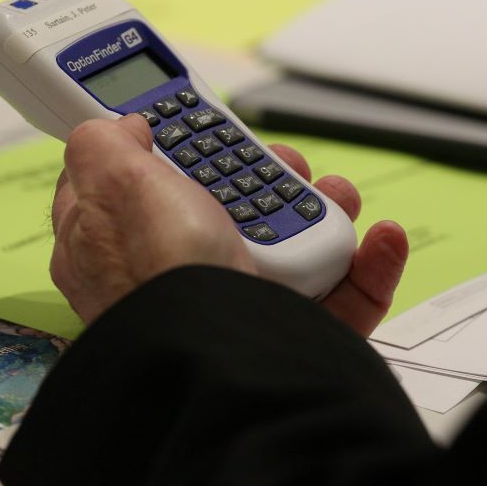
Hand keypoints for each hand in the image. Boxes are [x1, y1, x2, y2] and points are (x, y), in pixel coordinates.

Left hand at [50, 114, 407, 335]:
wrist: (219, 356)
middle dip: (267, 176)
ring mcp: (236, 307)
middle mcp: (179, 277)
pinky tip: (380, 239)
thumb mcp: (114, 183)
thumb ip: (105, 144)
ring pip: (290, 248)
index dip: (177, 154)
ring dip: (324, 211)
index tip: (207, 131)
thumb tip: (122, 129)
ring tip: (338, 196)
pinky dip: (368, 265)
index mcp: (123, 245)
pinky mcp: (290, 335)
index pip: (143, 190)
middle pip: (229, 211)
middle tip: (284, 162)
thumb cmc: (161, 273)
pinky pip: (342, 297)